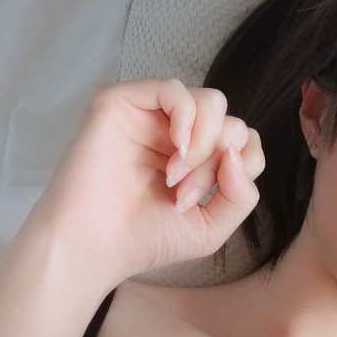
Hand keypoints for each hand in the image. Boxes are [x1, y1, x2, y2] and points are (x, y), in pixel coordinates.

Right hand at [20, 79, 263, 296]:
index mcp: (196, 157)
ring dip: (205, 143)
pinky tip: (178, 148)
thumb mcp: (212, 227)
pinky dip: (188, 117)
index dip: (239, 169)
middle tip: (184, 195)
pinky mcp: (123, 102)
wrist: (94, 246)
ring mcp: (149, 115)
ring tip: (175, 177)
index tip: (201, 202)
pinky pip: (175, 89)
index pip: (242, 141)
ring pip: (211, 102)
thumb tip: (240, 153)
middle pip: (230, 122)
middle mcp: (174, 132)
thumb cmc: (144, 239)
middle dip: (217, 163)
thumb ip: (242, 195)